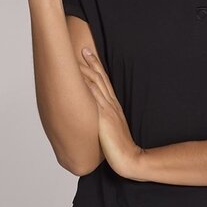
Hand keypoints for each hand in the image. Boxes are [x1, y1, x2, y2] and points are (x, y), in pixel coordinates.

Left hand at [78, 47, 146, 181]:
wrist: (129, 158)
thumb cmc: (120, 147)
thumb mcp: (113, 129)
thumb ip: (106, 121)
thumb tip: (96, 117)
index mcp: (113, 107)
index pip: (104, 82)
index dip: (97, 67)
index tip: (89, 55)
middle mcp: (111, 105)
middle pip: (101, 78)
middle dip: (92, 62)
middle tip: (83, 48)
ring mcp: (107, 110)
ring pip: (96, 84)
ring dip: (87, 69)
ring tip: (78, 57)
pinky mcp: (104, 117)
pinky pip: (94, 97)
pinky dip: (86, 85)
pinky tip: (78, 77)